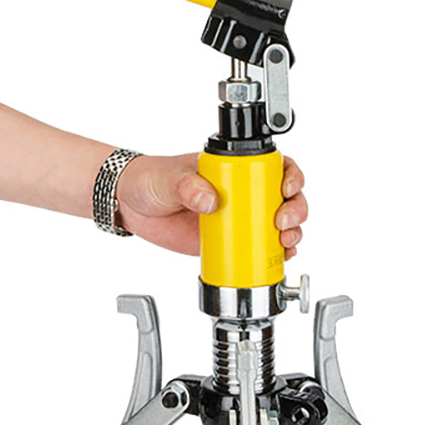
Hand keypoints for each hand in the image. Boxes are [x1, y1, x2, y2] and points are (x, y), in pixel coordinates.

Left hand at [116, 153, 307, 256]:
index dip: (290, 176)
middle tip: (281, 223)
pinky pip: (257, 248)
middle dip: (295, 210)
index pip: (274, 165)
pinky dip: (273, 255)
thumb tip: (210, 200)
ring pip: (278, 224)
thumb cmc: (149, 179)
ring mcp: (237, 217)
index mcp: (231, 168)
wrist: (128, 205)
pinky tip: (279, 258)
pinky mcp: (227, 241)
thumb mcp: (167, 178)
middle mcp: (241, 191)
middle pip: (285, 197)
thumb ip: (186, 185)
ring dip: (290, 234)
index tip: (287, 189)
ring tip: (284, 243)